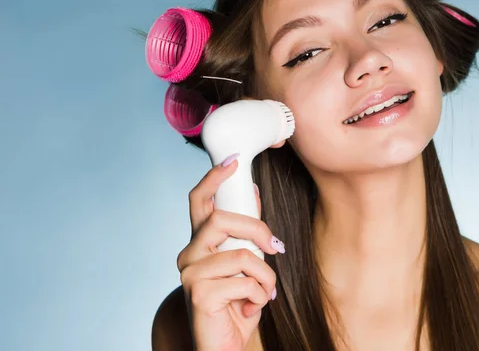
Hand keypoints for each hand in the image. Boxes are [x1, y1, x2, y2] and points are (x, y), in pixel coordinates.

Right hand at [177, 156, 284, 350]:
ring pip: (241, 255)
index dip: (214, 178)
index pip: (199, 202)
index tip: (234, 162)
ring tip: (264, 293)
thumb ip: (245, 236)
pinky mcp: (198, 294)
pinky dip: (259, 296)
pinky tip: (249, 309)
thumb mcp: (246, 266)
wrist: (221, 346)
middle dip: (256, 229)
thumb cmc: (235, 305)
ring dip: (264, 277)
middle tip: (275, 247)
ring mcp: (190, 274)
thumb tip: (254, 194)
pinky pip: (244, 282)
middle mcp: (188, 255)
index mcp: (199, 244)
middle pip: (222, 219)